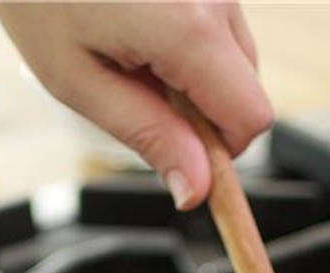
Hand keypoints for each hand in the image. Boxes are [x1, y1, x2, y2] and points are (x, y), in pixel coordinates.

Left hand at [0, 1, 273, 209]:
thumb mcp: (80, 82)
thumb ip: (147, 136)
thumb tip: (195, 188)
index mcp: (189, 29)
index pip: (250, 118)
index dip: (221, 153)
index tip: (182, 161)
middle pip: (248, 89)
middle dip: (204, 113)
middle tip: (137, 97)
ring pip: (236, 58)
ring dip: (195, 77)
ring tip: (132, 55)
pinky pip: (220, 26)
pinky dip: (190, 44)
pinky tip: (141, 29)